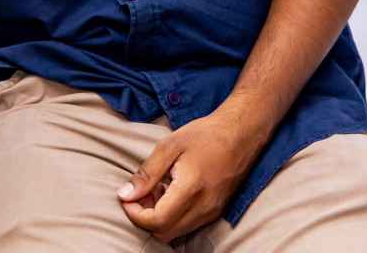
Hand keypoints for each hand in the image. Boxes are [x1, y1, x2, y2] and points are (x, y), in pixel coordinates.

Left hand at [117, 110, 266, 243]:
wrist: (241, 133)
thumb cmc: (205, 135)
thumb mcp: (169, 146)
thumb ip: (146, 174)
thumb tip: (124, 195)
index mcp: (190, 190)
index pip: (157, 221)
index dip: (136, 214)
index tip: (127, 198)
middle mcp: (204, 207)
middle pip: (164, 233)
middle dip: (145, 218)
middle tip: (140, 194)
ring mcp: (212, 212)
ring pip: (176, 232)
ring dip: (159, 218)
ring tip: (156, 190)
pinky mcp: (217, 211)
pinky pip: (188, 225)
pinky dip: (174, 216)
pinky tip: (172, 192)